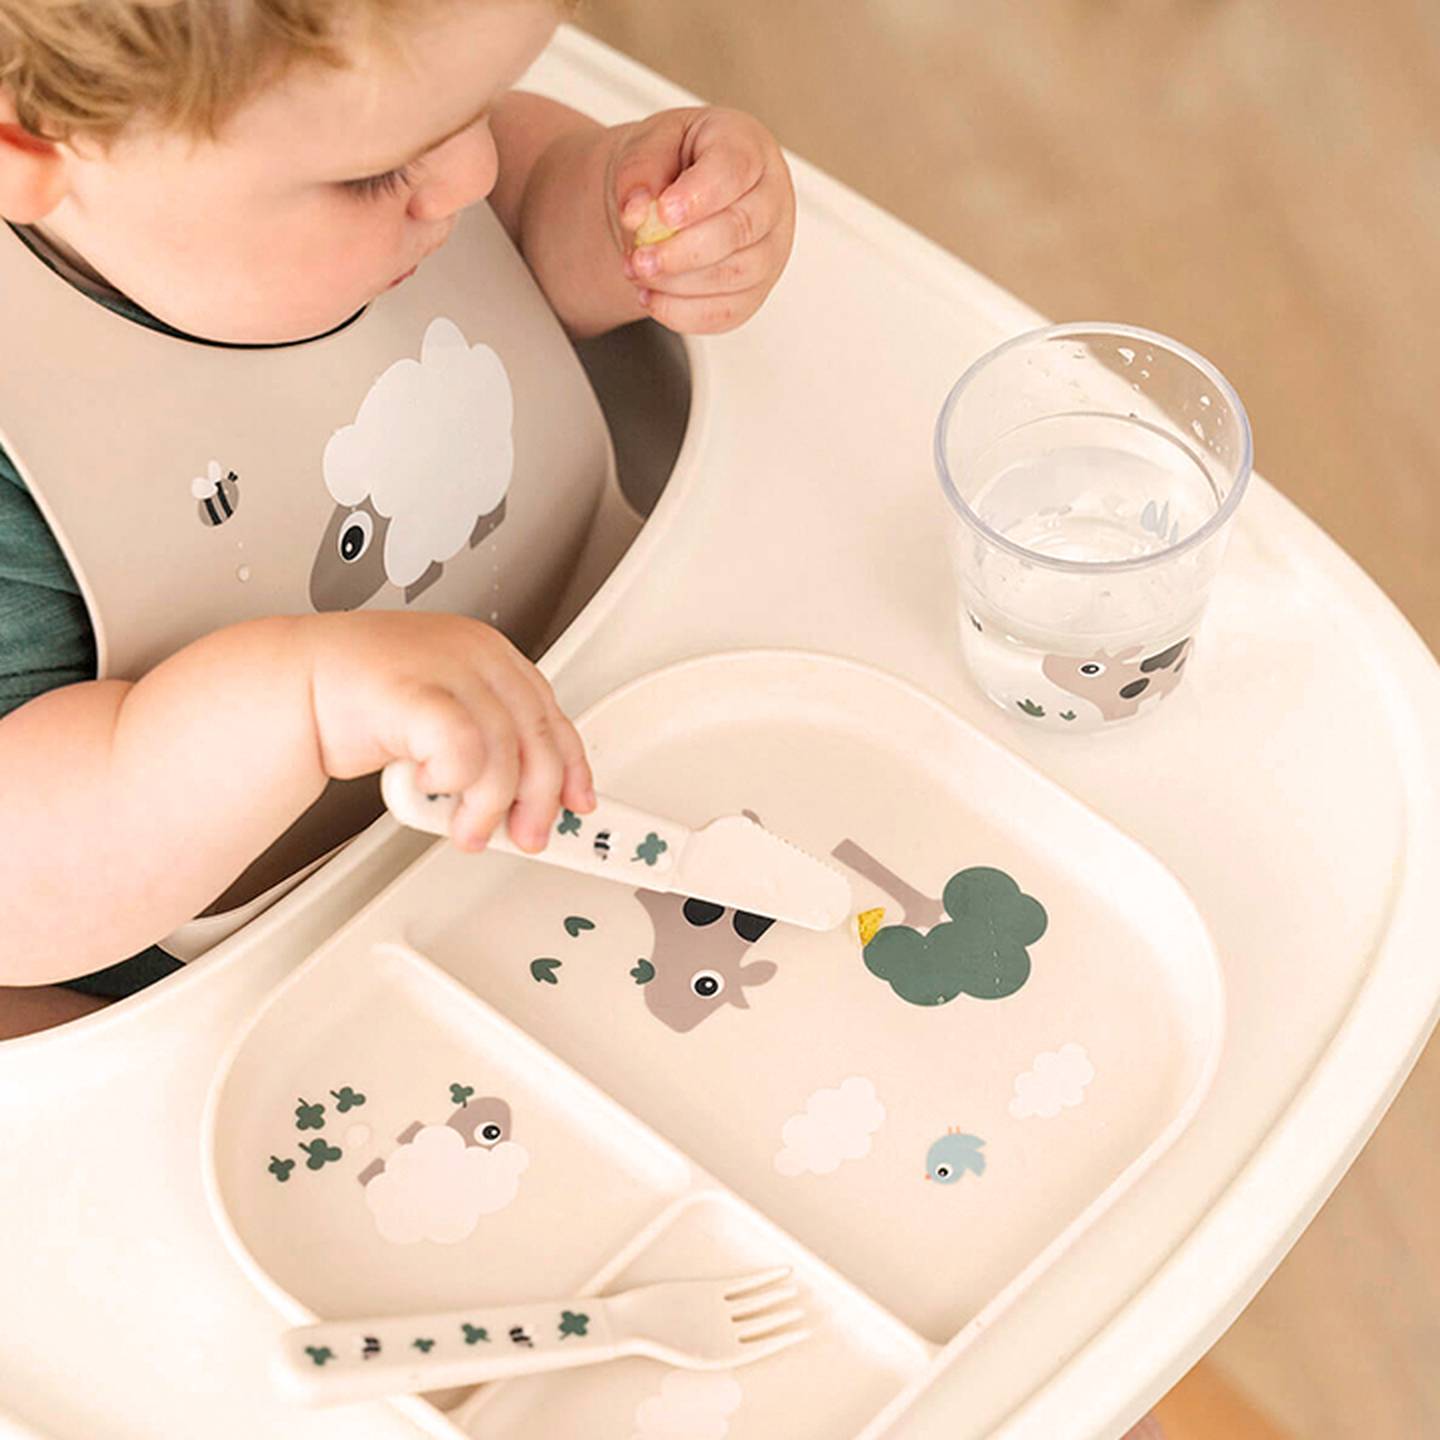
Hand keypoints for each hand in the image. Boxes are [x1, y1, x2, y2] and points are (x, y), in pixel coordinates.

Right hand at [303, 613, 594, 852]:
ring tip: (468, 829)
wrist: (293, 685)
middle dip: (538, 800)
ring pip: (502, 754)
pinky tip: (426, 783)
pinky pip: (461, 751)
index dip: (571, 766)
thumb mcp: (446, 715)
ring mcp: (445, 668)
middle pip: (536, 737)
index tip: (578, 803)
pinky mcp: (413, 690)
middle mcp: (475, 654)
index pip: (551, 714)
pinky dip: (450, 780)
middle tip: (528, 836)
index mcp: (490, 653)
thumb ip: (489, 743)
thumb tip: (533, 798)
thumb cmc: (366, 702)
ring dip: (487, 807)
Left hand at [609, 106, 795, 333]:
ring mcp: (771, 249)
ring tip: (637, 273)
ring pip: (734, 276)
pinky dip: (682, 313)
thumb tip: (635, 212)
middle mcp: (771, 199)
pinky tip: (651, 298)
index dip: (699, 195)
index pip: (734, 170)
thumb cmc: (672, 162)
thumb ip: (639, 171)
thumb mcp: (649, 145)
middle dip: (683, 252)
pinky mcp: (755, 291)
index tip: (662, 213)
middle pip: (739, 230)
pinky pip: (726, 313)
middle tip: (639, 259)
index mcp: (749, 148)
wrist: (676, 194)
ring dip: (678, 284)